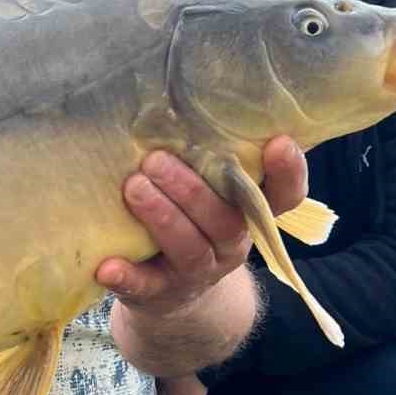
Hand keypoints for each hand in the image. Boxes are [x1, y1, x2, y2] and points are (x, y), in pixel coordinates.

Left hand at [95, 137, 307, 313]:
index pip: (284, 197)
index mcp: (248, 215)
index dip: (288, 173)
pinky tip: (107, 266)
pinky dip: (128, 276)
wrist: (172, 295)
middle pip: (224, 221)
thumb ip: (206, 160)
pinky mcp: (160, 294)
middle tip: (155, 160)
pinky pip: (146, 287)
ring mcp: (197, 273)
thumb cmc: (189, 220)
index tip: (278, 142)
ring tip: (133, 188)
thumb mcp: (207, 191)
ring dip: (162, 217)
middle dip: (192, 190)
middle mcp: (230, 245)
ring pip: (189, 249)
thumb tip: (176, 99)